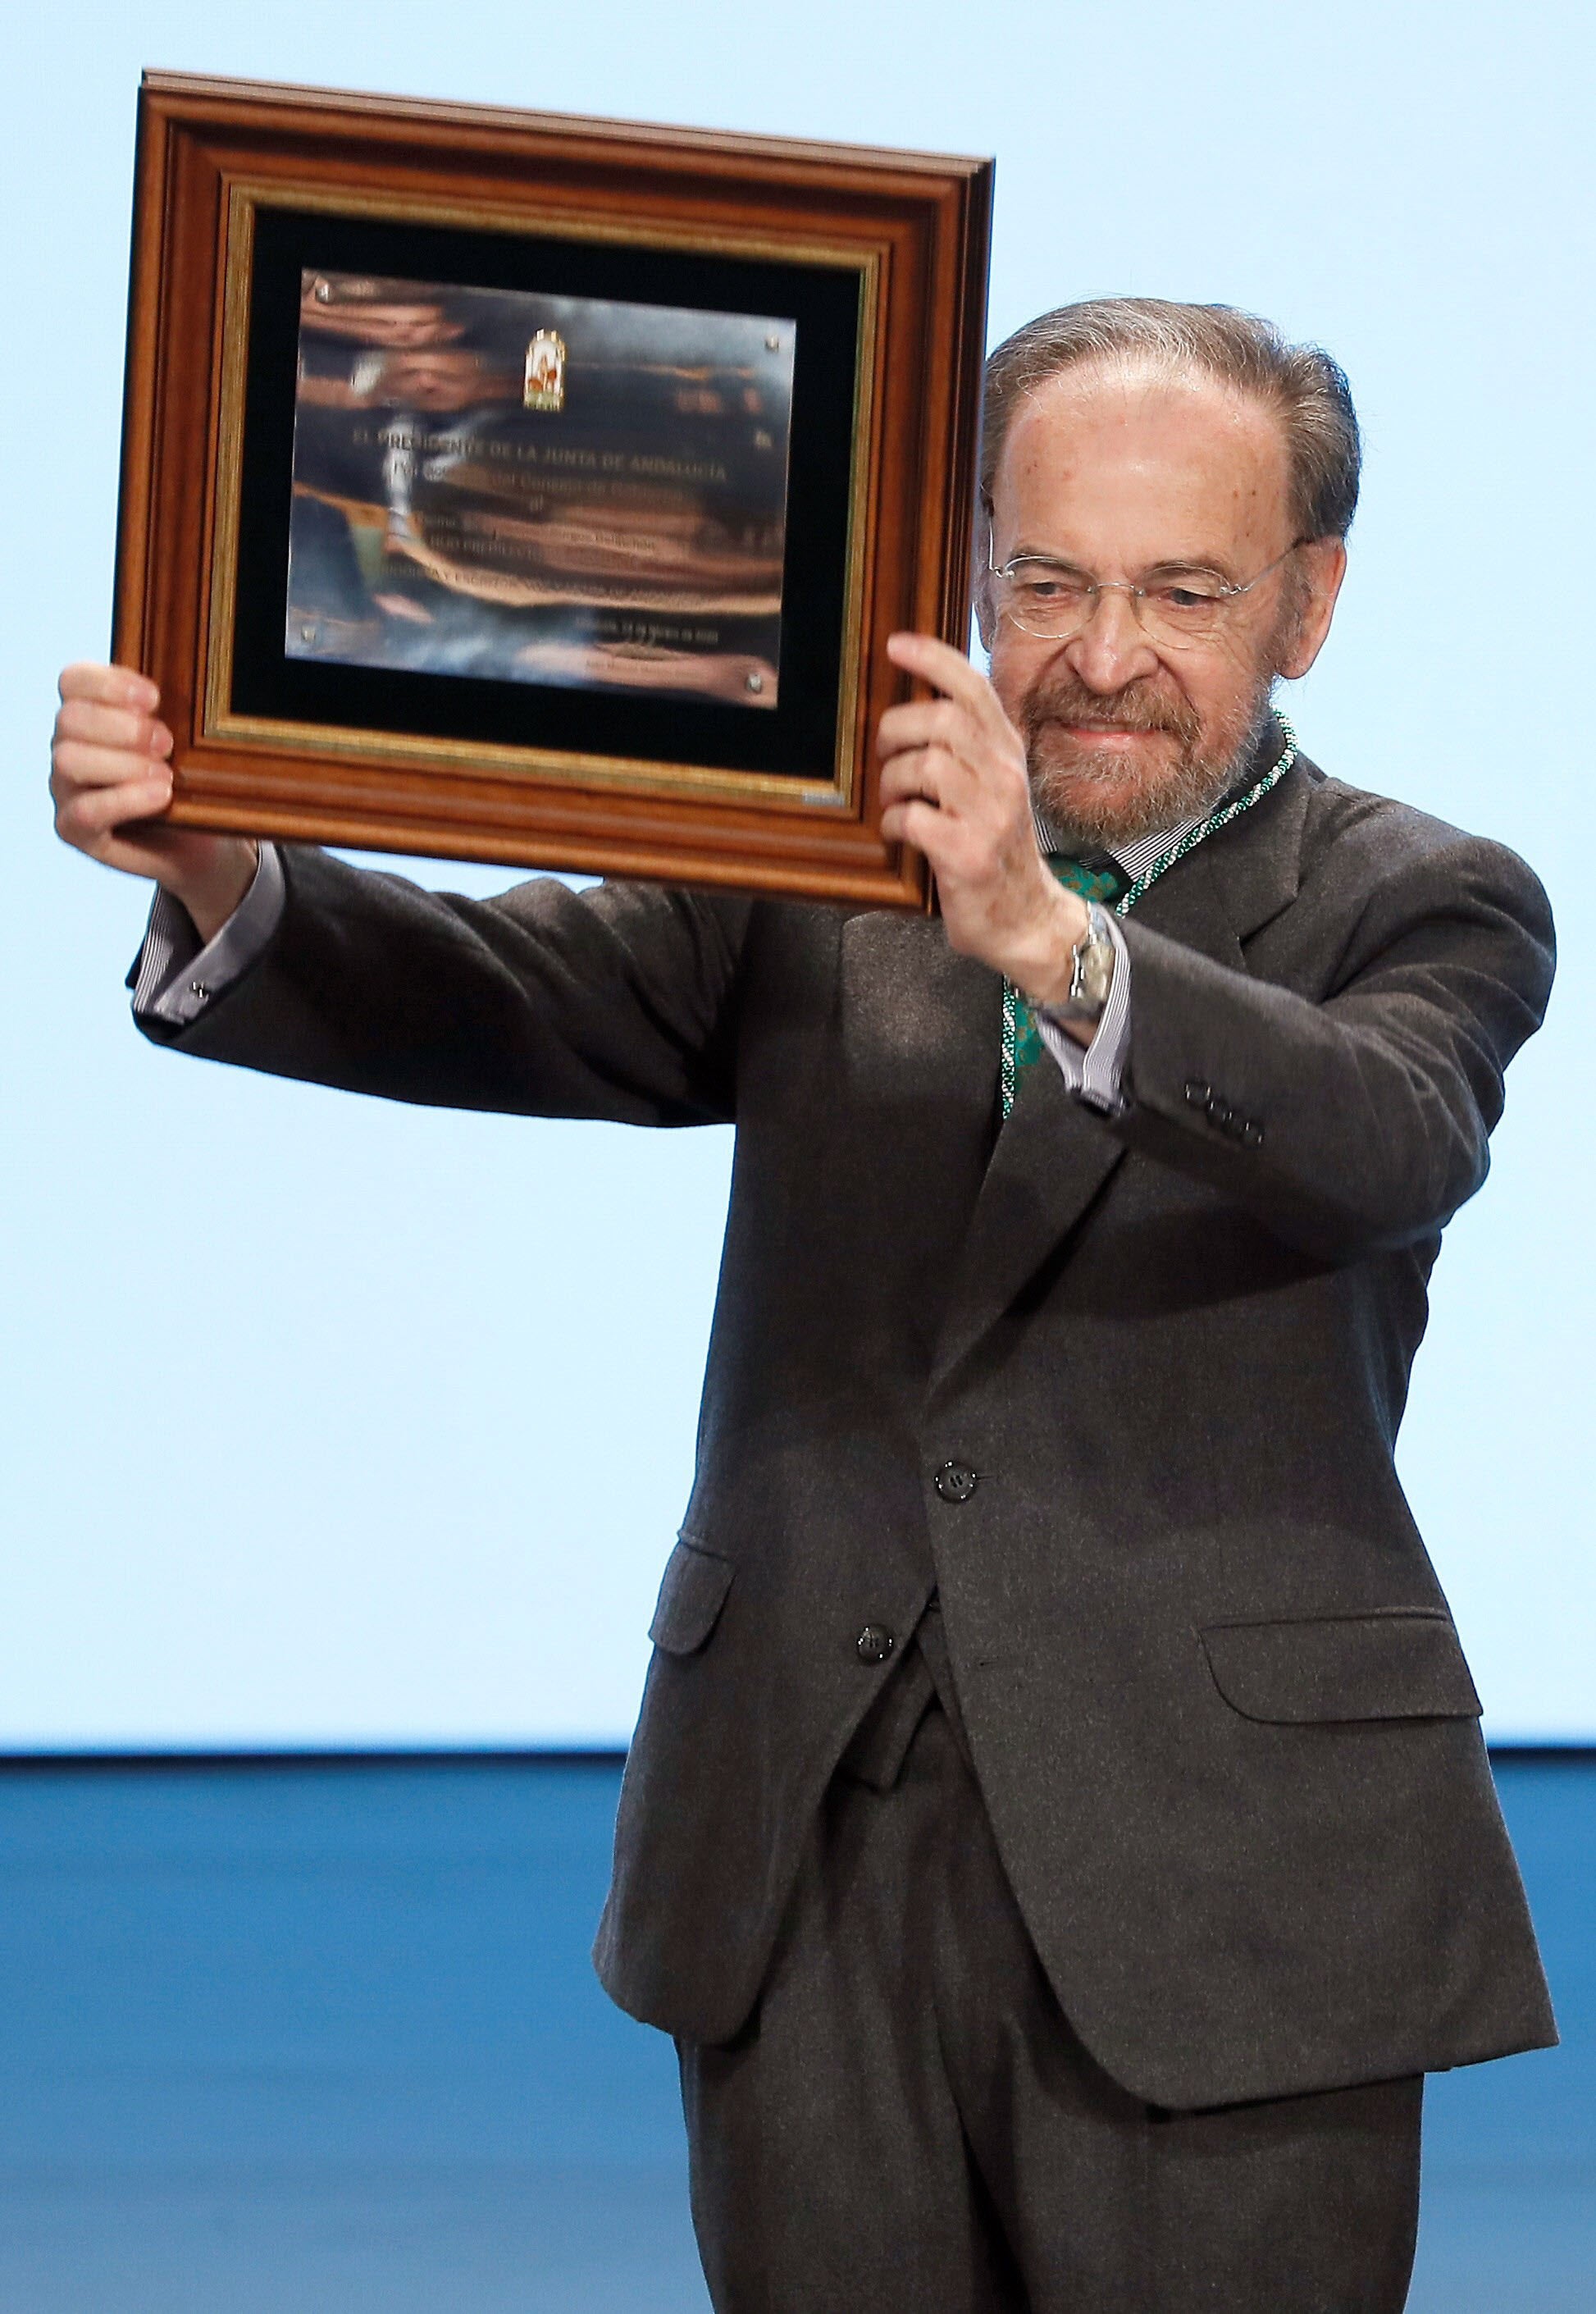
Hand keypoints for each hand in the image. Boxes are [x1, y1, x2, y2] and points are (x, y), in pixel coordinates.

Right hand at [51, 663, 256, 941]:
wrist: (201, 843)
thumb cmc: (190, 785)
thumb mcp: (186, 744)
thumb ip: (171, 715)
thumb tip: (182, 691)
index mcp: (88, 715)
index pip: (74, 681)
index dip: (109, 683)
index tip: (155, 698)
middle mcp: (67, 747)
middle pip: (70, 719)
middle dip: (123, 727)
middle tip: (167, 743)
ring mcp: (65, 789)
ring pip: (69, 761)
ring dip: (123, 764)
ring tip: (166, 775)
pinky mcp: (73, 830)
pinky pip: (85, 811)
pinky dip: (126, 799)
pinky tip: (161, 795)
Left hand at [877, 633, 1086, 1006]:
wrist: (1026, 917)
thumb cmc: (997, 849)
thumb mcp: (992, 787)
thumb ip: (965, 747)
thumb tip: (917, 705)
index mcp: (1006, 752)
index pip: (973, 686)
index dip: (931, 657)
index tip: (895, 645)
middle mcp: (1004, 776)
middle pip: (941, 718)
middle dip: (897, 729)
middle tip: (886, 752)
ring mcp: (990, 815)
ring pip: (924, 764)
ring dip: (893, 781)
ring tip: (897, 801)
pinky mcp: (968, 853)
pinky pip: (913, 817)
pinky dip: (894, 823)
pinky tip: (902, 834)